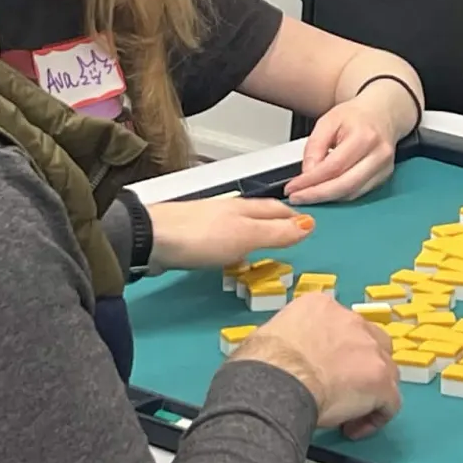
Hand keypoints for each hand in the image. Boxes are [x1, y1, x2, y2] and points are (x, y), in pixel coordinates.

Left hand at [146, 197, 313, 270]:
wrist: (153, 239)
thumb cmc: (202, 237)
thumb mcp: (246, 237)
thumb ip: (276, 232)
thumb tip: (309, 225)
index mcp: (245, 208)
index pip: (276, 209)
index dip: (293, 217)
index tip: (307, 227)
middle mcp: (228, 210)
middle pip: (258, 214)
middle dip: (276, 222)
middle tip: (289, 235)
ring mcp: (208, 221)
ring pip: (240, 224)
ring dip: (255, 233)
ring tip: (264, 246)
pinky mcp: (192, 235)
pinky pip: (221, 237)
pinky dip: (233, 243)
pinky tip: (229, 254)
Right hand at [238, 292, 401, 437]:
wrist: (277, 380)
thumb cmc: (262, 363)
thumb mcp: (270, 335)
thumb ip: (288, 339)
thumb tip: (282, 356)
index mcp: (320, 307)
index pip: (339, 324)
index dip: (334, 350)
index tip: (322, 369)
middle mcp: (350, 320)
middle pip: (370, 342)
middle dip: (361, 364)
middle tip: (341, 387)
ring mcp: (370, 349)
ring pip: (385, 370)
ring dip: (370, 390)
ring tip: (349, 412)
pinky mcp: (380, 379)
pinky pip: (389, 402)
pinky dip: (375, 417)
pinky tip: (353, 429)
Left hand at [286, 91, 404, 203]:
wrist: (382, 113)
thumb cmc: (356, 116)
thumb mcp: (327, 122)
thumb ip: (314, 148)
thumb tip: (307, 174)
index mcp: (364, 137)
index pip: (334, 167)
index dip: (310, 181)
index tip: (293, 188)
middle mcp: (378, 155)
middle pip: (345, 185)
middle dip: (317, 195)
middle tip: (297, 197)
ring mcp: (384, 168)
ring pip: (351, 193)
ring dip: (326, 198)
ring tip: (307, 194)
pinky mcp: (384, 177)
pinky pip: (358, 193)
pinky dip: (339, 195)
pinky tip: (325, 190)